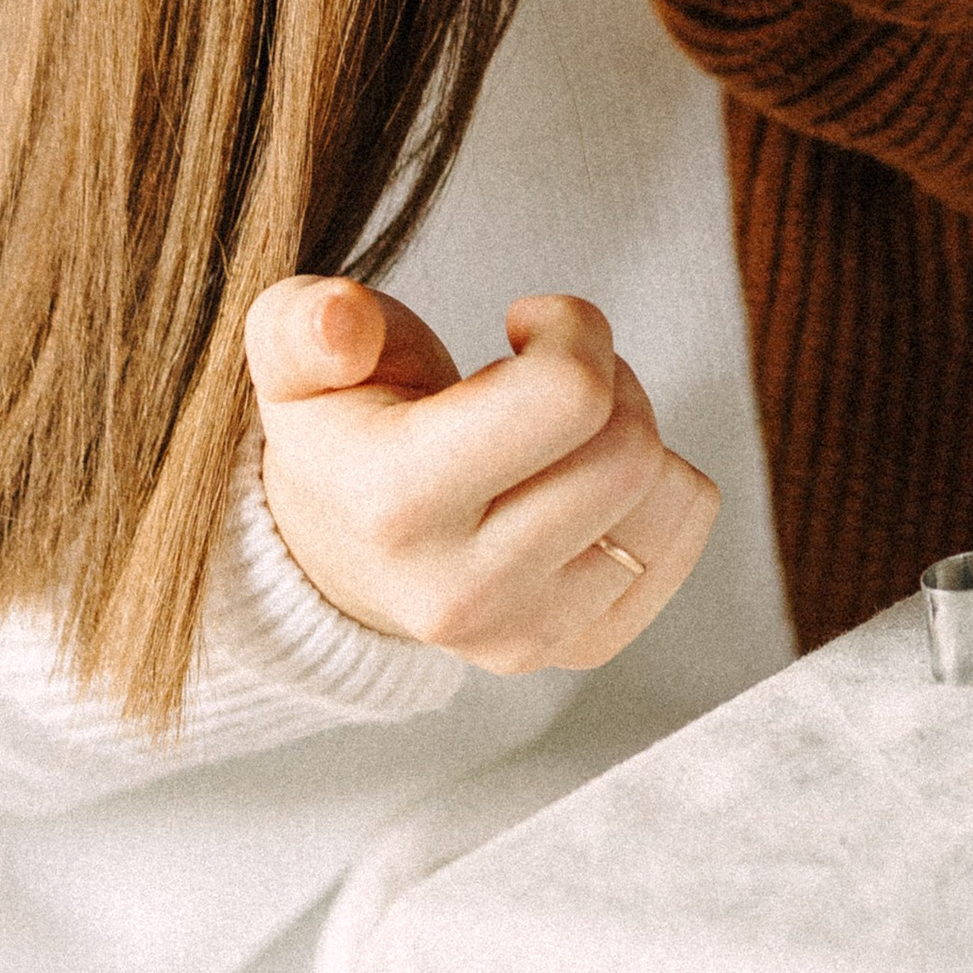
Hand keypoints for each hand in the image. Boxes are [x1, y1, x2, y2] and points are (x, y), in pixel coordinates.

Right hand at [246, 278, 717, 672]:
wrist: (335, 548)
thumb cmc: (340, 426)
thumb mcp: (294, 358)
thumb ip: (305, 325)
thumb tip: (341, 322)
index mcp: (394, 504)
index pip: (570, 395)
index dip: (572, 327)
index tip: (525, 322)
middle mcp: (458, 592)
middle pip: (630, 446)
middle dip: (609, 375)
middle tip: (548, 372)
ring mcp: (517, 634)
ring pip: (666, 495)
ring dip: (636, 431)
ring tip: (565, 427)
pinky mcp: (568, 650)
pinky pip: (679, 543)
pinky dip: (658, 490)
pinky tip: (584, 479)